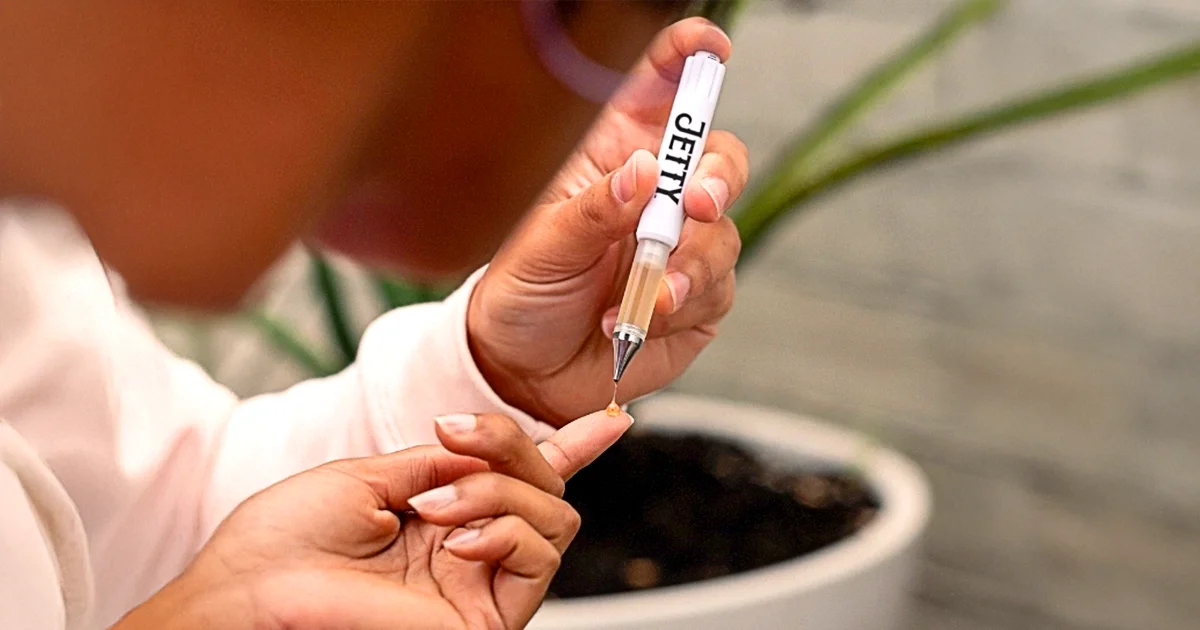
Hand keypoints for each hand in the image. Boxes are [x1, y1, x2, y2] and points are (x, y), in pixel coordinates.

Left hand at [112, 410, 632, 629]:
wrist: (250, 590)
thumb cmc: (286, 539)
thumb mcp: (369, 474)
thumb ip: (441, 459)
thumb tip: (492, 441)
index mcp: (442, 512)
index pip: (520, 479)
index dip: (571, 447)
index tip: (612, 418)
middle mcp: (470, 547)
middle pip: (547, 486)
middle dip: (512, 445)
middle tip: (457, 437)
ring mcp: (480, 582)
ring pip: (555, 516)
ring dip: (499, 489)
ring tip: (436, 504)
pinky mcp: (488, 619)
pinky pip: (540, 557)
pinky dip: (506, 528)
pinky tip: (458, 535)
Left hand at [468, 18, 747, 425]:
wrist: (527, 371)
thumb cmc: (524, 293)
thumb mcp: (541, 245)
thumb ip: (594, 210)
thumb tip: (642, 172)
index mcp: (614, 158)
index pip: (660, 90)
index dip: (689, 58)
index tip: (708, 48)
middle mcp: (656, 196)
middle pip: (718, 159)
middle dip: (718, 175)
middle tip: (697, 203)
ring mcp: (682, 246)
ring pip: (723, 232)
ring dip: (690, 264)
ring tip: (644, 298)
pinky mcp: (698, 298)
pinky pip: (716, 289)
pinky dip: (679, 306)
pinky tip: (632, 320)